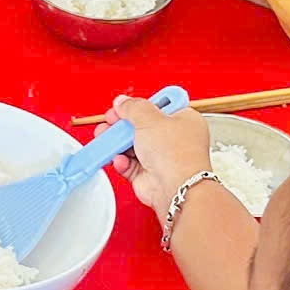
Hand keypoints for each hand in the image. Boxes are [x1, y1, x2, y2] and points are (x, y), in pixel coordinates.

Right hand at [106, 94, 210, 217]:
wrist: (177, 188)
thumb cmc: (177, 155)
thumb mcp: (150, 119)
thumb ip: (133, 107)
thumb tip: (123, 102)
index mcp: (183, 119)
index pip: (159, 106)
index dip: (141, 105)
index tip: (125, 106)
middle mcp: (173, 138)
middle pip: (141, 126)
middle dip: (122, 126)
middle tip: (111, 123)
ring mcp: (160, 157)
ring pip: (131, 146)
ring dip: (117, 144)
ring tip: (107, 141)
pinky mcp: (148, 174)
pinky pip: (129, 164)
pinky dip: (122, 162)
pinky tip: (120, 160)